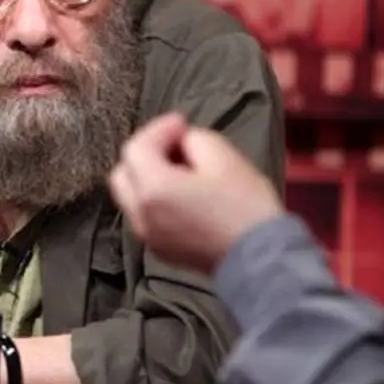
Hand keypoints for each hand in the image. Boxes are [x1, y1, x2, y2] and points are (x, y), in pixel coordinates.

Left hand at [109, 112, 282, 273]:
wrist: (260, 259)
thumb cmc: (244, 205)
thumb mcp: (224, 157)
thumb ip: (193, 140)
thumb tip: (181, 143)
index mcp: (152, 188)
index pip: (136, 147)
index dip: (157, 129)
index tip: (181, 123)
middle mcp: (139, 213)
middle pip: (123, 172)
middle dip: (144, 152)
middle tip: (174, 144)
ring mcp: (146, 234)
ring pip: (130, 196)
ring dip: (146, 176)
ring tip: (178, 168)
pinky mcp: (158, 249)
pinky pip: (143, 216)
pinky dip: (152, 198)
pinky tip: (180, 194)